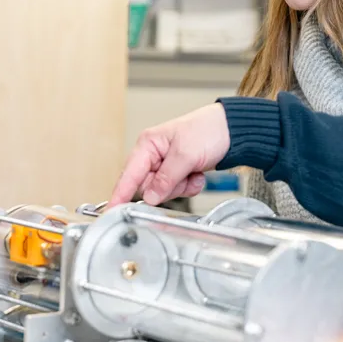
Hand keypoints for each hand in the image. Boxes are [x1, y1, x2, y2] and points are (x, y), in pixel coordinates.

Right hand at [109, 103, 230, 206]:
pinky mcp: (178, 171)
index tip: (110, 211)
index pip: (128, 175)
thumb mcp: (185, 154)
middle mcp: (153, 155)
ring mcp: (166, 164)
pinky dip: (190, 185)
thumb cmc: (208, 130)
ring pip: (163, 191)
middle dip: (168, 187)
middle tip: (184, 176)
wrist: (231, 129)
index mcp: (148, 144)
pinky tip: (198, 174)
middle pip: (148, 187)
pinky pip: (178, 189)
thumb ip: (166, 178)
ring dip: (181, 186)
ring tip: (193, 171)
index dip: (119, 194)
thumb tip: (150, 197)